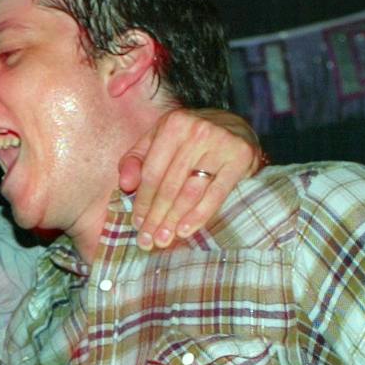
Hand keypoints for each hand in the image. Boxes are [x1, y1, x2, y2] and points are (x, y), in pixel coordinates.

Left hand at [119, 108, 264, 250]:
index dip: (142, 202)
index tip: (137, 225)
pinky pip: (215, 195)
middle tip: (148, 241)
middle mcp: (197, 131)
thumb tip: (125, 184)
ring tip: (164, 239)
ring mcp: (221, 143)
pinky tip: (185, 230)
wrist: (235, 128)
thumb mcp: (158, 140)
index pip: (152, 172)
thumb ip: (136, 160)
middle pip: (169, 185)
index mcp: (173, 124)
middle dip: (156, 217)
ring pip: (190, 192)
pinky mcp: (240, 157)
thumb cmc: (190, 139)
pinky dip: (199, 216)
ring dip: (174, 220)